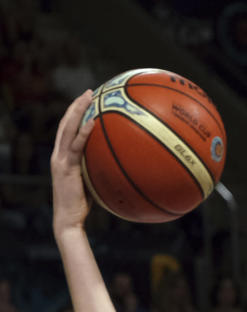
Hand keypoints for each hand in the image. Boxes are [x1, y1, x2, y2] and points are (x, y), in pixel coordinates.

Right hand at [50, 90, 96, 234]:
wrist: (69, 219)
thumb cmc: (84, 205)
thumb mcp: (94, 182)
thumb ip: (101, 169)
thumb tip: (123, 163)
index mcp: (64, 156)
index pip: (68, 129)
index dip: (76, 112)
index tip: (89, 99)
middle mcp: (59, 154)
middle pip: (65, 123)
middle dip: (76, 105)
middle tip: (90, 91)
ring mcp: (60, 160)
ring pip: (66, 129)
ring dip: (77, 111)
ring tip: (89, 98)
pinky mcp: (65, 168)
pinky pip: (75, 147)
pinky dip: (83, 133)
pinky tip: (92, 122)